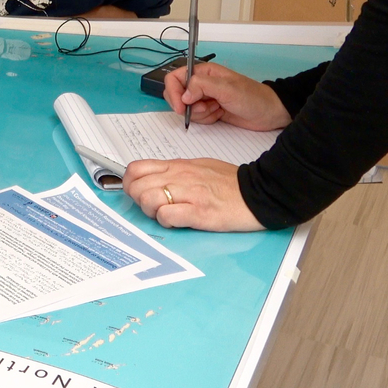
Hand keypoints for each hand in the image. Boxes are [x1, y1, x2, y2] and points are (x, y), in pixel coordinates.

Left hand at [123, 158, 264, 231]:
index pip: (135, 169)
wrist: (258, 193)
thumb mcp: (198, 167)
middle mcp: (179, 177)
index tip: (136, 192)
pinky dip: (166, 221)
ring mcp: (188, 194)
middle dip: (138, 200)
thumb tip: (154, 179)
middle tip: (153, 207)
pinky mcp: (198, 212)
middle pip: (136, 187)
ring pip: (147, 199)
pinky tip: (178, 221)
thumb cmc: (230, 182)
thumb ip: (175, 172)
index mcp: (177, 166)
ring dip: (151, 211)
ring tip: (166, 214)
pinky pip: (166, 215)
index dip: (129, 183)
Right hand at [164, 62, 290, 130]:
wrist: (268, 113)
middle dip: (188, 106)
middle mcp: (201, 84)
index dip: (173, 93)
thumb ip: (203, 86)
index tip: (181, 107)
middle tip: (205, 109)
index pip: (175, 78)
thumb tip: (184, 95)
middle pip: (177, 95)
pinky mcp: (209, 110)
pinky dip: (205, 119)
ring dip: (200, 114)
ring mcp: (205, 98)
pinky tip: (219, 115)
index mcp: (203, 73)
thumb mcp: (227, 88)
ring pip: (187, 109)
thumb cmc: (252, 97)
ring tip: (217, 110)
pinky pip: (196, 117)